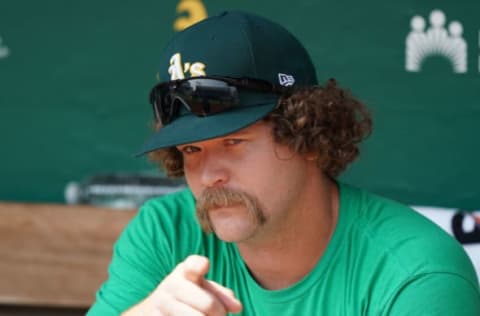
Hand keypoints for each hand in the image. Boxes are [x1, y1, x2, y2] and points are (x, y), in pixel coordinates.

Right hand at [122, 255, 242, 315]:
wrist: (149, 312)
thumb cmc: (185, 298)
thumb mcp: (200, 290)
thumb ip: (220, 294)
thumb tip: (237, 307)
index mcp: (185, 271)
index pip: (195, 264)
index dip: (200, 265)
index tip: (204, 266)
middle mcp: (171, 286)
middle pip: (208, 304)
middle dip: (220, 314)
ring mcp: (161, 305)